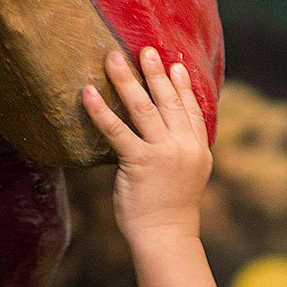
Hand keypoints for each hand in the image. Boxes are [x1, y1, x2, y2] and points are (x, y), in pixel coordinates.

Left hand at [81, 48, 212, 245]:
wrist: (166, 237)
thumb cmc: (170, 211)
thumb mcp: (186, 177)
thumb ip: (180, 152)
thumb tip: (164, 133)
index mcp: (198, 151)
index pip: (192, 111)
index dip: (183, 87)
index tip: (177, 65)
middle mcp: (184, 148)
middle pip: (169, 103)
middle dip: (156, 74)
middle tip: (145, 49)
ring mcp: (163, 154)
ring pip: (144, 108)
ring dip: (127, 80)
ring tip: (112, 58)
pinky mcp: (140, 162)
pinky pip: (117, 130)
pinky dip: (101, 110)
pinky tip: (88, 92)